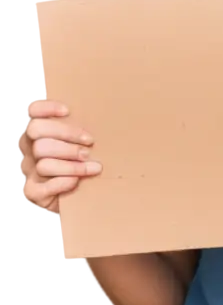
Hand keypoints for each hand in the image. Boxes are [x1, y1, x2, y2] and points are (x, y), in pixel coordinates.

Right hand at [19, 100, 100, 217]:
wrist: (79, 196)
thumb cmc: (85, 163)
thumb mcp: (85, 143)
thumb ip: (86, 131)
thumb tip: (109, 120)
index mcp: (40, 133)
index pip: (32, 112)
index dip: (45, 108)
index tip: (67, 111)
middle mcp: (30, 148)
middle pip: (35, 132)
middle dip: (66, 134)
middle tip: (90, 143)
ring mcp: (30, 170)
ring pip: (43, 162)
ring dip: (72, 165)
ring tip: (95, 167)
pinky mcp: (34, 192)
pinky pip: (42, 188)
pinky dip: (62, 183)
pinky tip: (77, 182)